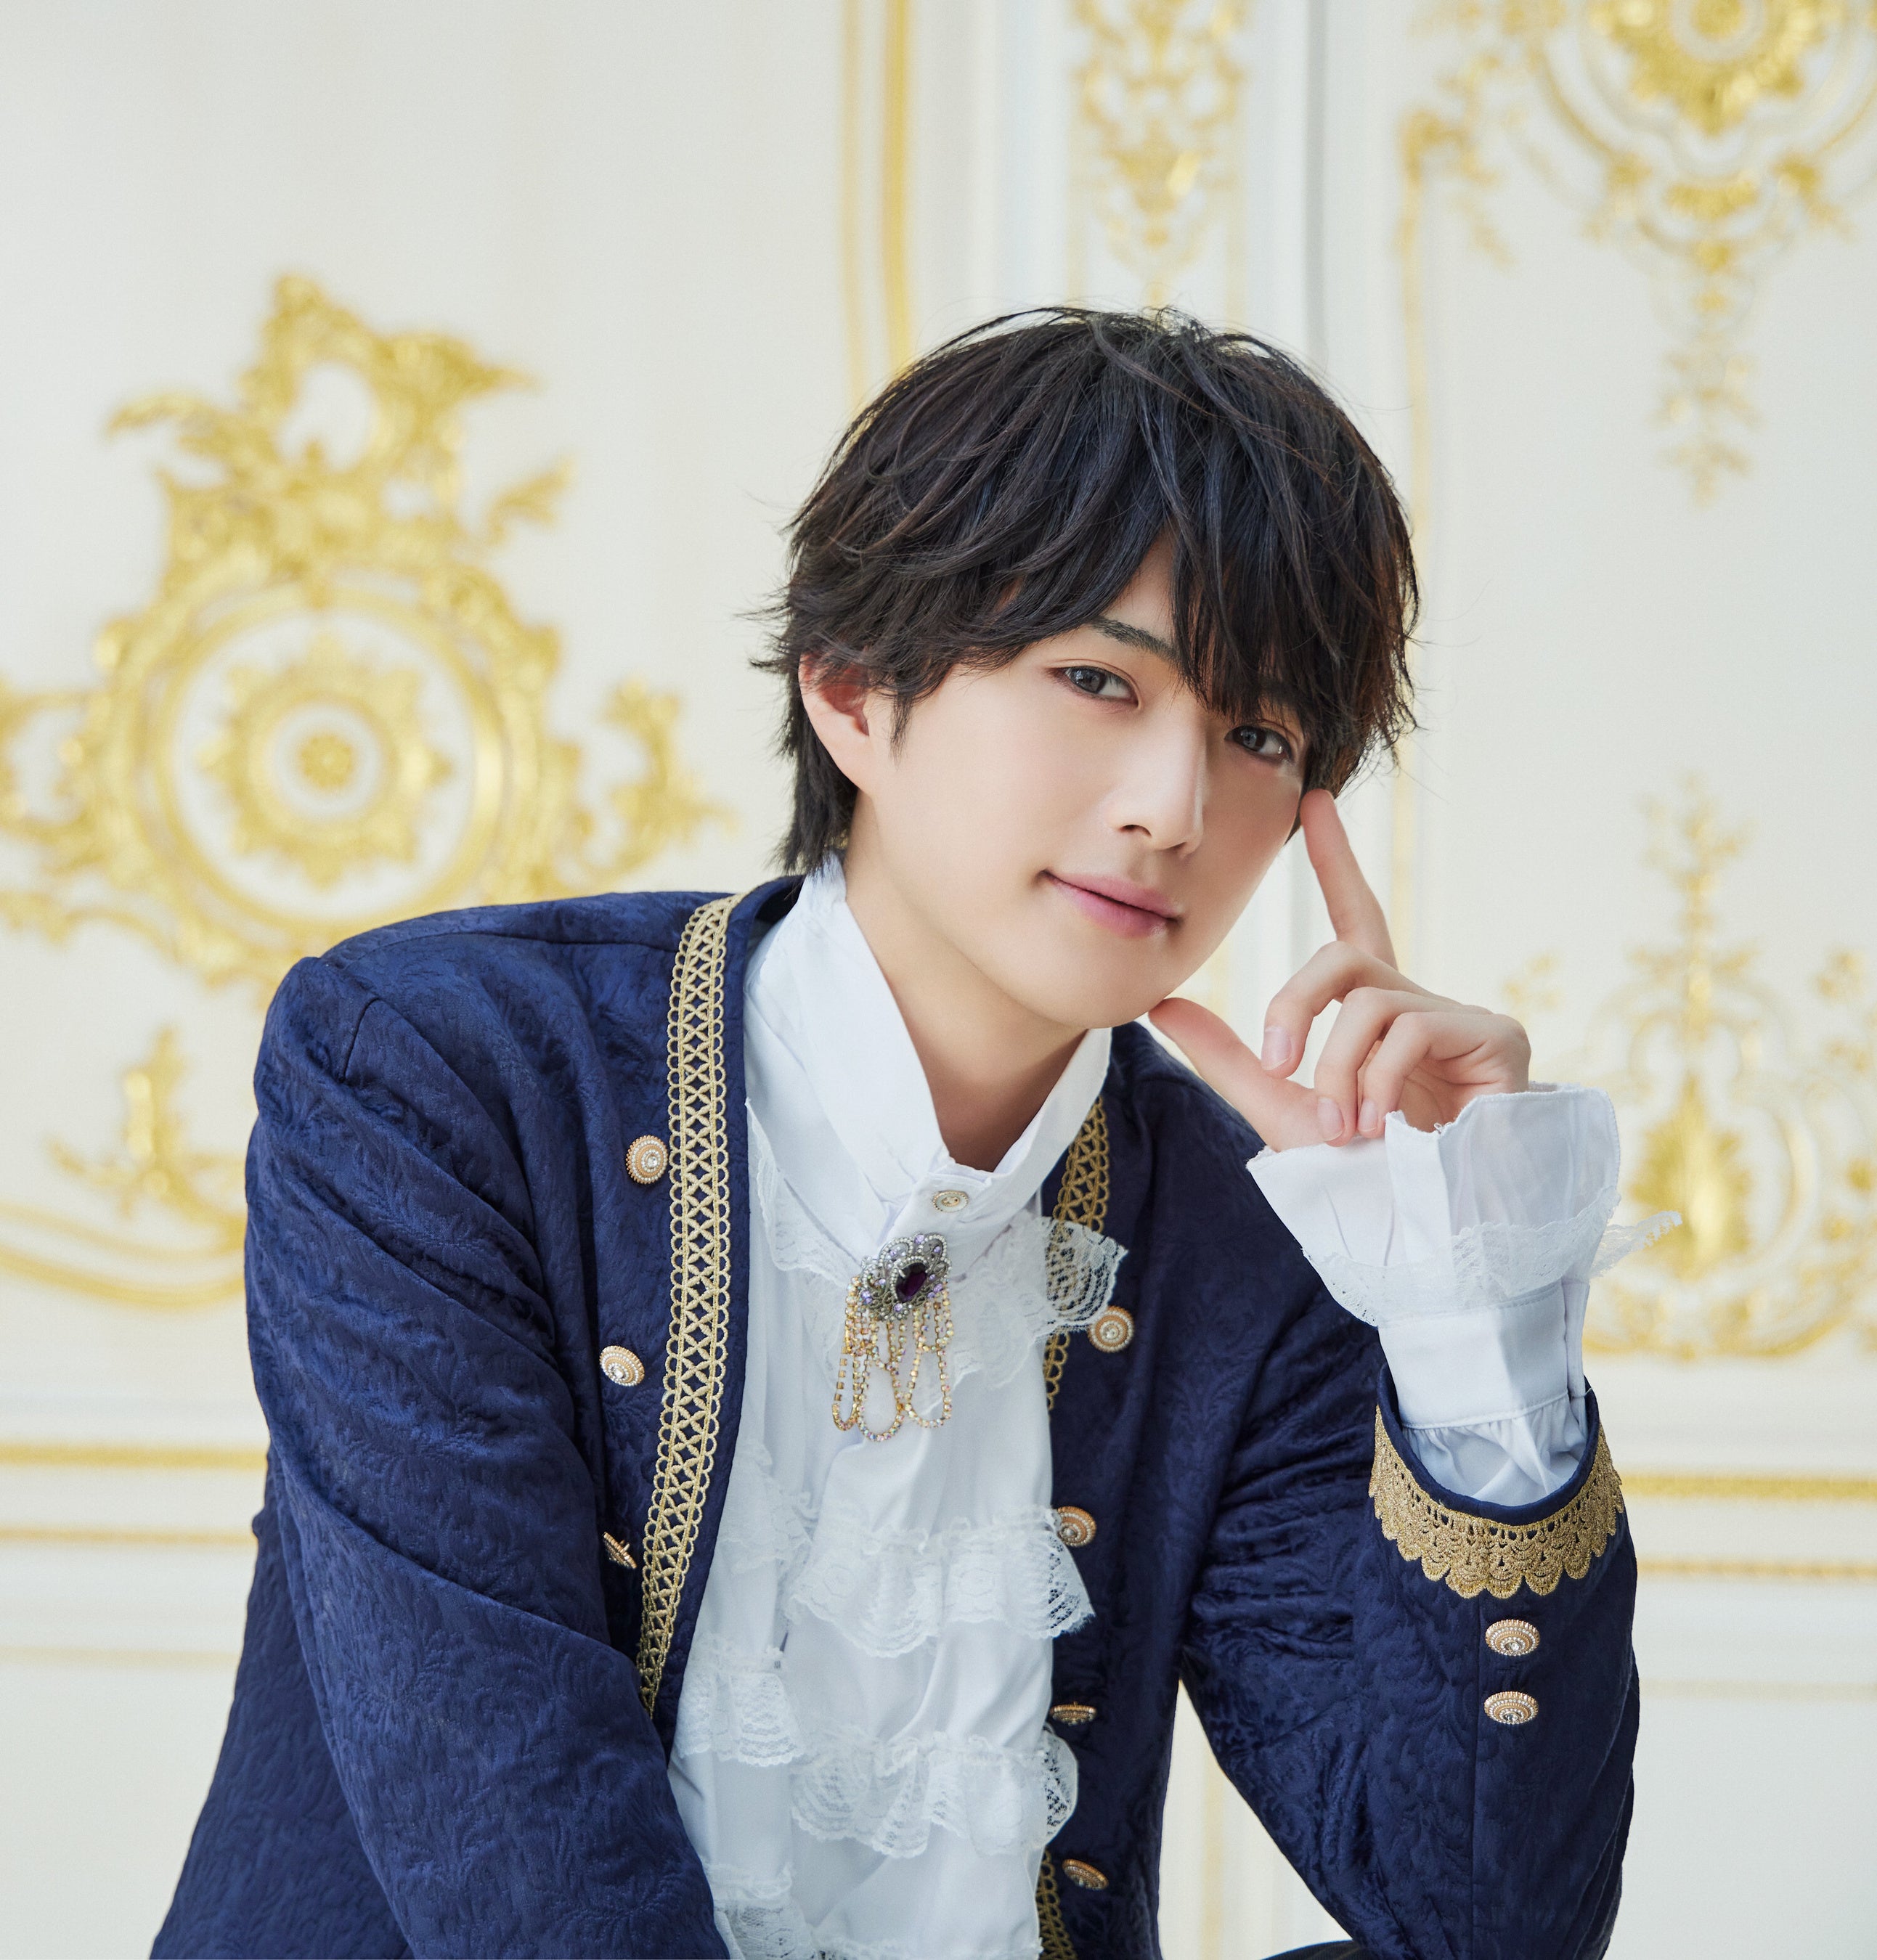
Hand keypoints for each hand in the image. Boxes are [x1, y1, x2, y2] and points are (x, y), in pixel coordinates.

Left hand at [1148, 789, 1530, 1150]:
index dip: (1335, 860)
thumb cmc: (1363, 1178)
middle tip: (1279, 1064)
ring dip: (1337, 1067)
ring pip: (1368, 998)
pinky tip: (1383, 1126)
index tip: (1314, 800)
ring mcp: (1462, 1017)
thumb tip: (1160, 1002)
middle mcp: (1419, 1003)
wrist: (1423, 1233)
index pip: (1353, 919)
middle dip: (1294, 1003)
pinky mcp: (1498, 1038)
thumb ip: (1228, 1055)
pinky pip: (1411, 1025)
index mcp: (1374, 1014)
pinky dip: (1378, 1079)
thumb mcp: (1281, 1106)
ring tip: (1345, 1124)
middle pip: (1341, 955)